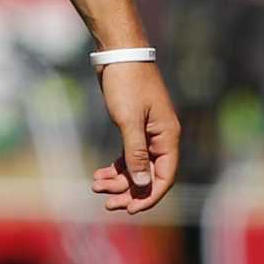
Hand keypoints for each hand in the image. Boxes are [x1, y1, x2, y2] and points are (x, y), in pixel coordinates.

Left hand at [88, 61, 181, 214]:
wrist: (118, 53)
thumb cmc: (126, 83)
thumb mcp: (128, 120)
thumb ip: (136, 153)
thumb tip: (143, 184)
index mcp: (167, 137)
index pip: (164, 177)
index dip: (148, 196)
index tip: (129, 209)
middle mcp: (161, 137)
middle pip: (149, 175)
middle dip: (128, 190)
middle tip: (106, 203)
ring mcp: (148, 132)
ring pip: (137, 166)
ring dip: (118, 179)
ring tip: (95, 185)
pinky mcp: (134, 126)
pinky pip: (129, 154)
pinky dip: (116, 165)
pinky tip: (99, 173)